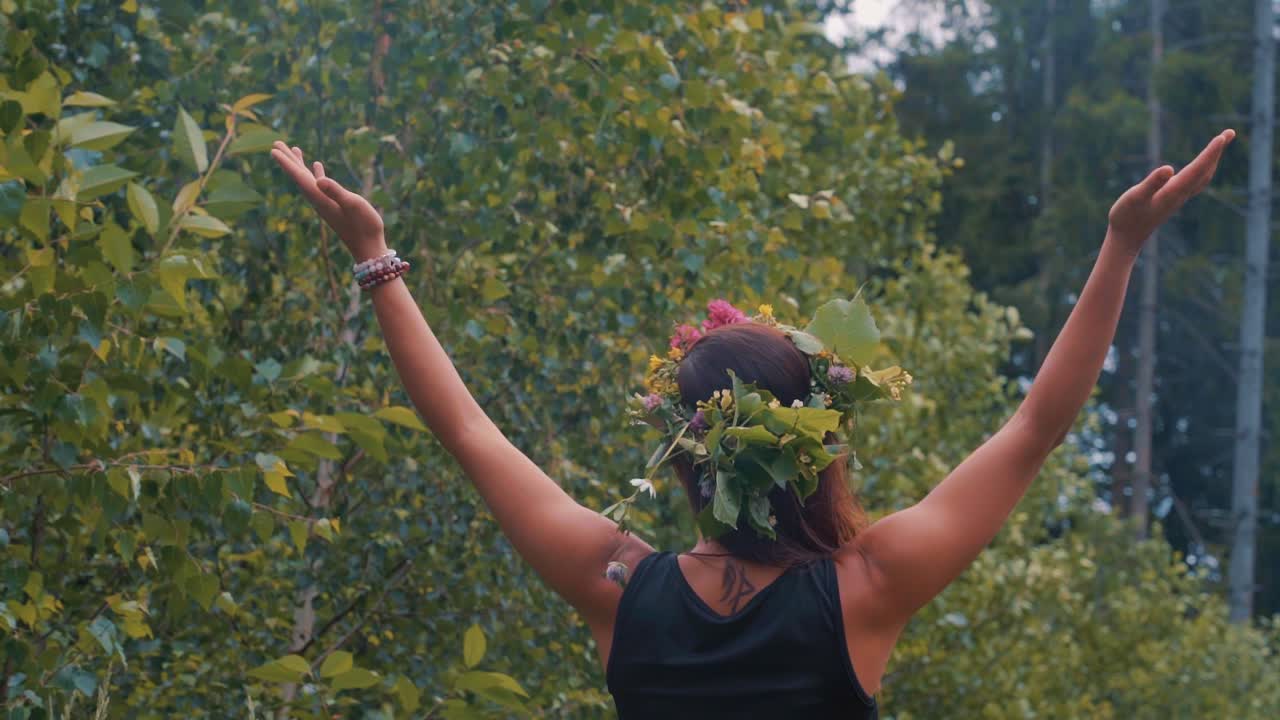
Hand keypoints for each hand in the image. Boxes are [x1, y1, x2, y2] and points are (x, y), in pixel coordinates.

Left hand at [270, 141, 386, 261]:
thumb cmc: (364, 226)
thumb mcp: (353, 205)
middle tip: (276, 143)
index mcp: (321, 198)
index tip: (274, 150)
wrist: (368, 246)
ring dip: (300, 165)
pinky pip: (320, 185)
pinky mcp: (333, 205)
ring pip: (308, 179)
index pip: (300, 177)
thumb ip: (336, 192)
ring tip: (294, 150)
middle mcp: (319, 200)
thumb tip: (319, 180)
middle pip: (299, 176)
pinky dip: (316, 174)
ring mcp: (325, 202)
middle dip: (288, 160)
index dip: (287, 163)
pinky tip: (317, 167)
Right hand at [1107, 129, 1234, 254]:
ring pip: (1203, 176)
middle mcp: (1180, 194)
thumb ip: (1151, 183)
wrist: (1126, 238)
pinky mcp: (1172, 199)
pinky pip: (1195, 181)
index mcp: (1173, 192)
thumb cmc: (1126, 217)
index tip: (1223, 137)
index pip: (1197, 169)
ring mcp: (1178, 198)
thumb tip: (1169, 169)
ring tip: (1220, 143)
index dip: (1210, 153)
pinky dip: (1203, 169)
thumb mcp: (1135, 197)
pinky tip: (1201, 166)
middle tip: (1230, 132)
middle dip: (1217, 152)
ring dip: (1212, 159)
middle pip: (1205, 170)